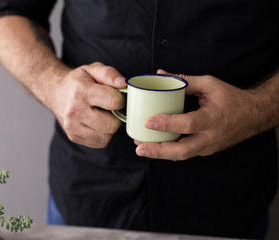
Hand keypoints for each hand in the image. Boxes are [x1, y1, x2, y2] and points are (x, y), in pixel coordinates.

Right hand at [50, 62, 125, 147]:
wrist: (55, 92)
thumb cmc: (77, 81)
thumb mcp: (92, 69)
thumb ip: (109, 74)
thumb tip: (124, 84)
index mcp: (81, 92)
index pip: (114, 102)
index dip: (121, 99)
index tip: (116, 96)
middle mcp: (75, 111)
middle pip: (112, 124)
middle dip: (116, 116)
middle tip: (110, 108)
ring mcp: (73, 127)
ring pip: (107, 136)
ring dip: (110, 127)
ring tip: (102, 115)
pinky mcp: (74, 137)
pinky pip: (100, 143)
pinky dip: (103, 134)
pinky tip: (97, 123)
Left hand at [135, 69, 262, 160]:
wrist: (253, 116)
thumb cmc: (230, 98)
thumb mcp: (209, 84)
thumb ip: (184, 80)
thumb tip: (160, 74)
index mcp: (213, 118)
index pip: (188, 124)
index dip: (167, 124)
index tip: (149, 122)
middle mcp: (210, 136)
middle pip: (183, 151)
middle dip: (159, 151)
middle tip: (139, 147)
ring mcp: (208, 147)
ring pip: (183, 156)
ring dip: (160, 154)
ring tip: (141, 148)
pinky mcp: (205, 150)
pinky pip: (186, 153)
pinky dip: (169, 151)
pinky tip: (155, 146)